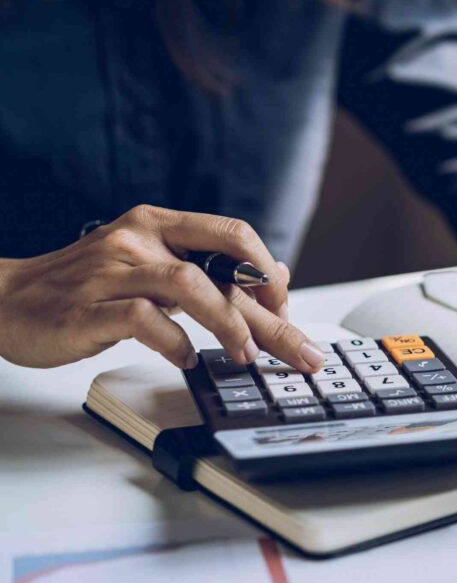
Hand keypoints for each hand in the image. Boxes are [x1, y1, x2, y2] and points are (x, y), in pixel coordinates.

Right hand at [0, 205, 324, 370]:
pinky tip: (184, 359)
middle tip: (301, 351)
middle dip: (271, 314)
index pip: (233, 234)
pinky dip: (173, 342)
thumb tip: (274, 273)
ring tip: (245, 355)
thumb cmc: (86, 287)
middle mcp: (140, 239)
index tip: (286, 308)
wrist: (5, 300)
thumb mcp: (152, 265)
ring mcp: (114, 271)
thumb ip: (210, 267)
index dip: (268, 272)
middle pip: (224, 268)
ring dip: (228, 324)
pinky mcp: (89, 307)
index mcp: (159, 223)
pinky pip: (144, 320)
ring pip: (190, 285)